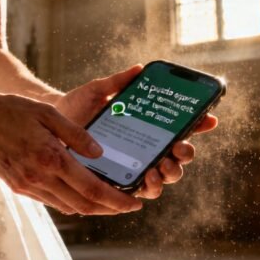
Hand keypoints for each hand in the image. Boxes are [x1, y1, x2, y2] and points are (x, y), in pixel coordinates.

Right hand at [0, 91, 142, 214]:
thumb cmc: (12, 110)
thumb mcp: (48, 113)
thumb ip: (76, 134)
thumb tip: (100, 154)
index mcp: (51, 159)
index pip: (92, 189)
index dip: (116, 200)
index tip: (134, 203)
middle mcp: (39, 178)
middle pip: (83, 205)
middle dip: (109, 209)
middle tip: (127, 205)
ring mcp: (27, 186)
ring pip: (67, 207)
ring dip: (90, 207)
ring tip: (108, 200)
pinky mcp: (18, 187)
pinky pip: (50, 201)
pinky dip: (70, 201)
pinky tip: (79, 193)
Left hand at [55, 65, 217, 200]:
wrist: (51, 128)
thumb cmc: (77, 109)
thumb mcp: (98, 91)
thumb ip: (118, 81)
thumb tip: (139, 68)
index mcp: (147, 126)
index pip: (179, 127)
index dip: (198, 124)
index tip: (208, 119)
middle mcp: (146, 148)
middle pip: (178, 156)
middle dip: (185, 153)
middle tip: (180, 146)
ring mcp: (135, 167)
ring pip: (165, 176)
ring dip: (170, 173)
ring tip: (163, 166)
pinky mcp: (120, 182)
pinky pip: (141, 191)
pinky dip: (149, 188)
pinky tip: (146, 180)